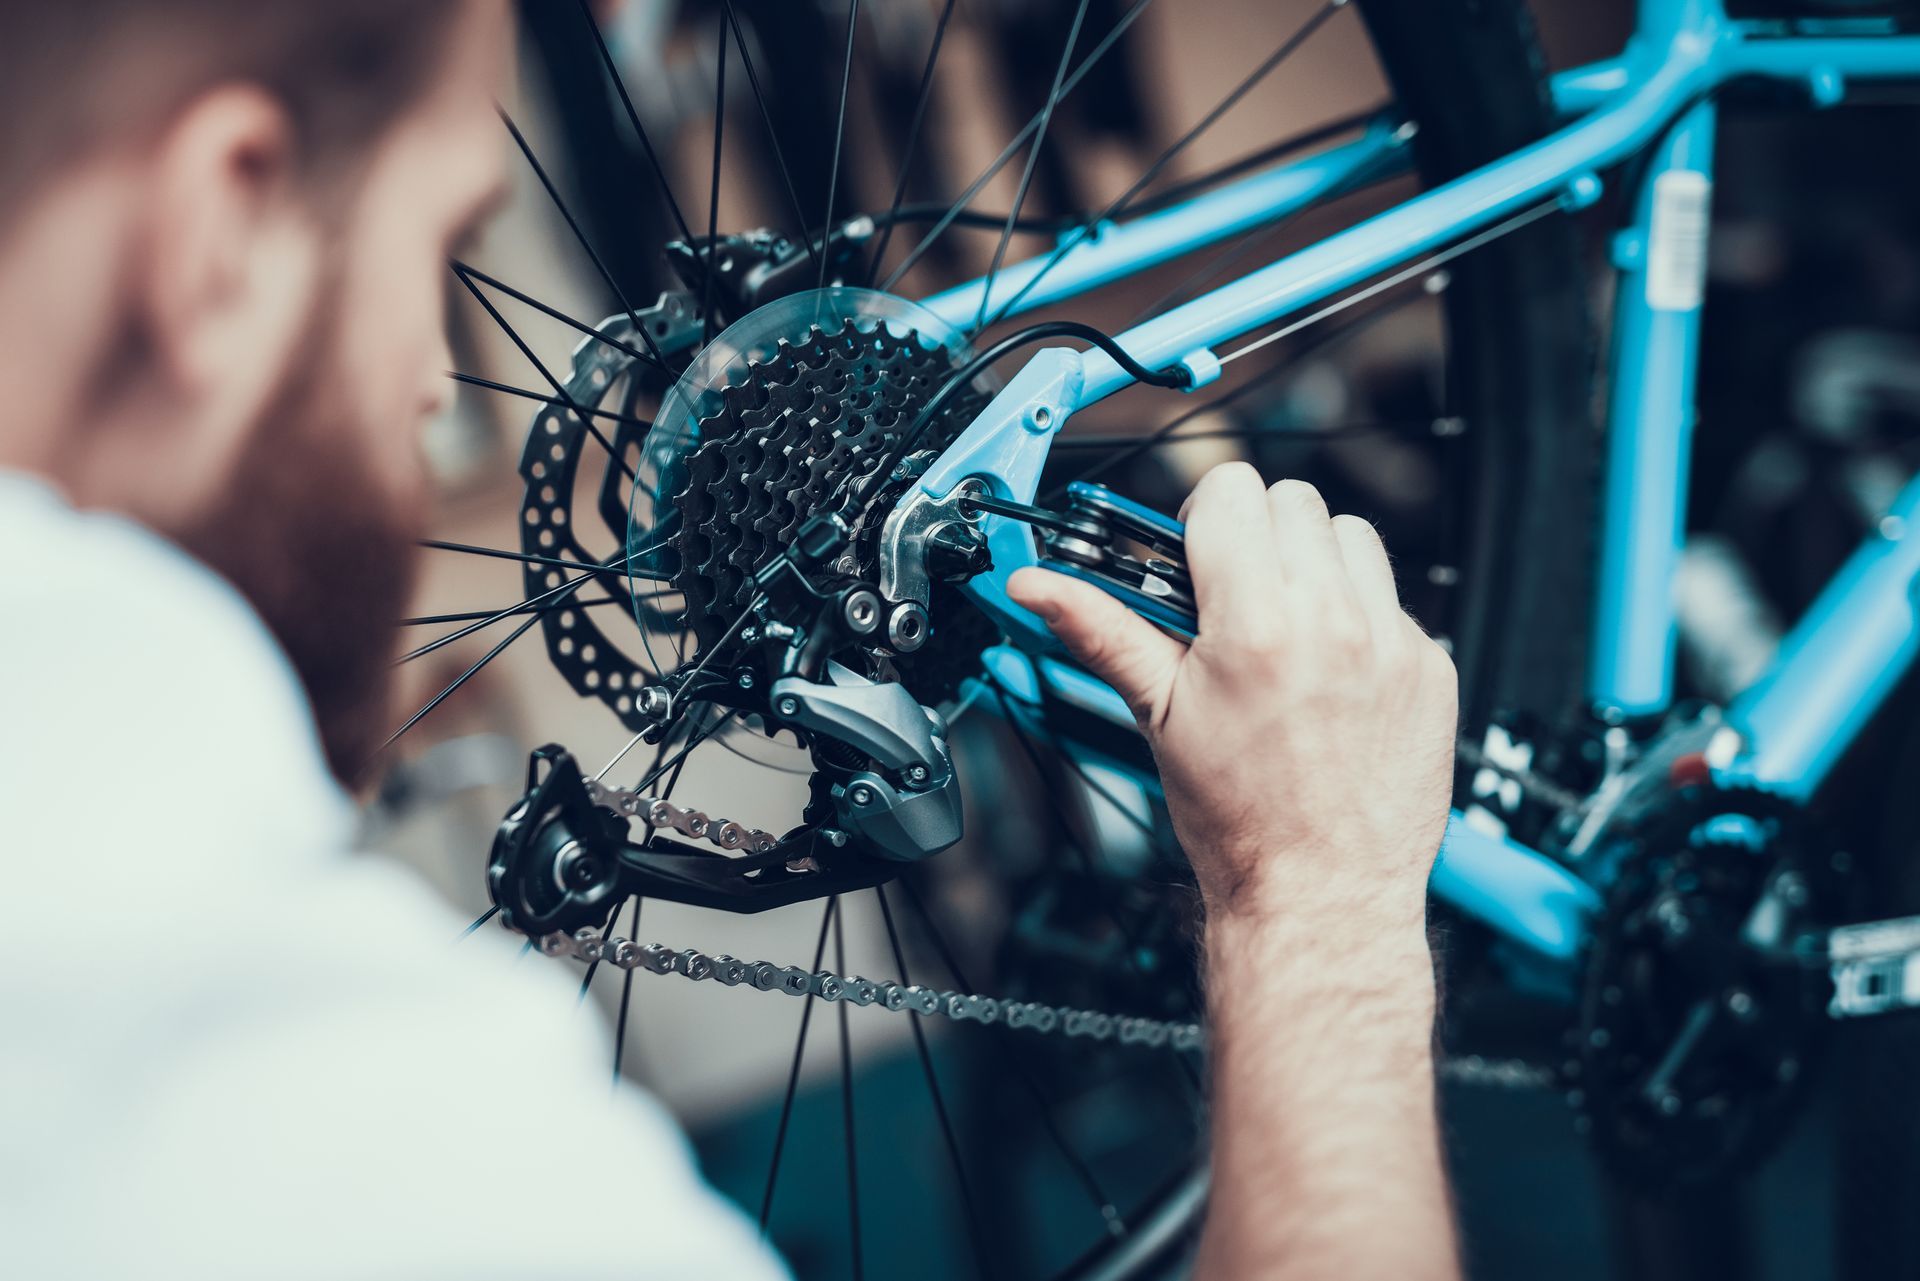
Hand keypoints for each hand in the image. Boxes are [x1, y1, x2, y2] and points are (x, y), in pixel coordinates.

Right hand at [1007, 464, 1457, 928]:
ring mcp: (1393, 642)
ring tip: (1288, 628)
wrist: (1322, 893)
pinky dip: (1361, 618)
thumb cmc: (1239, 819)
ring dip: (1317, 564)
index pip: (1233, 491)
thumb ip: (1101, 631)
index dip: (1204, 517)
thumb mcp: (1158, 715)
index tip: (1195, 556)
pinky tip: (1332, 672)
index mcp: (1255, 624)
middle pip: (1294, 501)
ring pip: (1353, 537)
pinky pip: (1394, 600)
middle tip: (1235, 597)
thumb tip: (1038, 586)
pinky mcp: (1432, 667)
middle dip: (1257, 537)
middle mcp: (1332, 621)